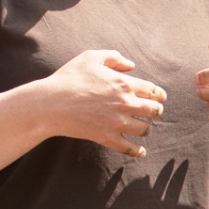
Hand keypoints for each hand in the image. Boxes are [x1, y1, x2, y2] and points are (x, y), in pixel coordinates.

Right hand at [31, 49, 167, 156]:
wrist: (49, 103)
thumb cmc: (68, 78)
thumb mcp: (91, 57)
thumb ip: (114, 57)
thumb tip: (132, 66)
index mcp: (125, 84)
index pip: (153, 91)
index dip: (159, 94)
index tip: (159, 97)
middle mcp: (125, 103)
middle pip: (154, 111)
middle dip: (156, 111)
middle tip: (153, 112)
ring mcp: (117, 122)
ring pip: (145, 129)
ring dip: (147, 128)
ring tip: (144, 127)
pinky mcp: (106, 137)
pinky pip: (128, 148)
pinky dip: (137, 151)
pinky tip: (141, 151)